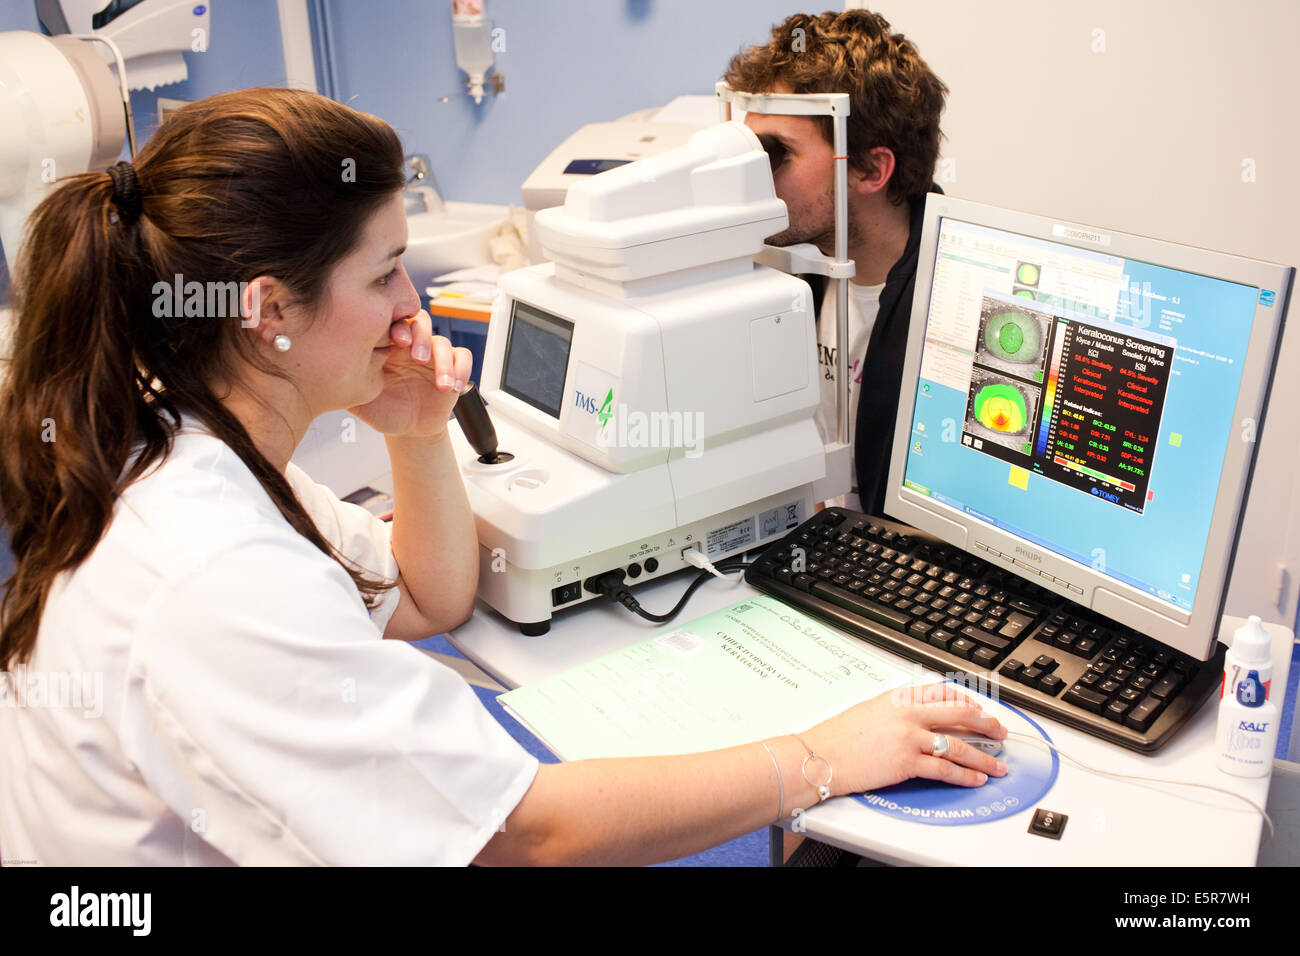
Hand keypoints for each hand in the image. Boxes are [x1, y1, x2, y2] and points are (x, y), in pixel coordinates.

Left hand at [349, 310, 472, 438]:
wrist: (408, 430)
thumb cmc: (384, 411)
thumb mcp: (361, 399)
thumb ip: (347, 383)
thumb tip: (327, 372)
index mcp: (388, 345)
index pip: (394, 322)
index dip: (397, 326)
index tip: (395, 342)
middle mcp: (412, 346)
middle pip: (421, 322)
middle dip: (421, 336)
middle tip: (417, 357)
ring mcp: (433, 356)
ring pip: (443, 342)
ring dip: (443, 361)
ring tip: (440, 384)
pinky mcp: (452, 368)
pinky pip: (462, 358)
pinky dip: (461, 370)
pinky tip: (452, 387)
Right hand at [802, 682, 1007, 795]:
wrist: (819, 756)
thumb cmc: (837, 736)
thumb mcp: (869, 710)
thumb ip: (895, 710)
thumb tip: (915, 717)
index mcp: (897, 697)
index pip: (942, 692)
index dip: (966, 700)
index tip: (978, 708)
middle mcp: (907, 713)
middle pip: (959, 713)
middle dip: (986, 723)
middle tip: (999, 731)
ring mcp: (909, 737)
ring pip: (958, 745)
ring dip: (983, 756)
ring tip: (997, 764)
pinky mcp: (907, 762)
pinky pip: (945, 768)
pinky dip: (965, 775)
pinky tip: (975, 778)